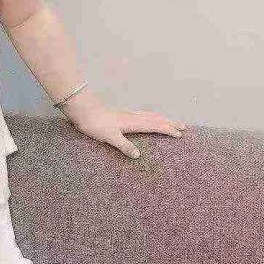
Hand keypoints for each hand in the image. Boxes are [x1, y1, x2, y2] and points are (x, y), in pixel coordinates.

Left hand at [59, 89, 186, 158]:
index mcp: (133, 122)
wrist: (81, 108)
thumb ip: (124, 145)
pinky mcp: (120, 114)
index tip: (180, 134)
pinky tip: (146, 119)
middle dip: (169, 122)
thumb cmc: (94, 123)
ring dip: (161, 118)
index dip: (167, 129)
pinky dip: (150, 117)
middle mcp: (132, 117)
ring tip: (170, 121)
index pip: (155, 125)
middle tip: (182, 126)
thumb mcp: (109, 136)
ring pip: (149, 115)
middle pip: (155, 118)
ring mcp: (126, 114)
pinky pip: (141, 115)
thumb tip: (138, 155)